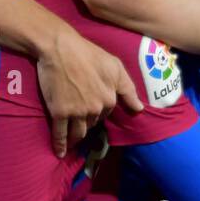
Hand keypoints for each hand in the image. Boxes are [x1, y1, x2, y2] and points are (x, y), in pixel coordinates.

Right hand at [37, 27, 141, 156]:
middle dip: (87, 123)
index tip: (92, 112)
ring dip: (76, 139)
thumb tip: (139, 109)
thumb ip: (128, 88)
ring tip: (72, 143)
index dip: (99, 111)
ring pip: (78, 132)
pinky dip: (60, 146)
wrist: (60, 48)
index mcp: (110, 98)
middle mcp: (96, 109)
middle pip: (92, 123)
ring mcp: (77, 112)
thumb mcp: (115, 66)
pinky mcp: (60, 113)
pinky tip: (60, 153)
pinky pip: (61, 134)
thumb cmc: (88, 54)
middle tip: (79, 122)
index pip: (107, 113)